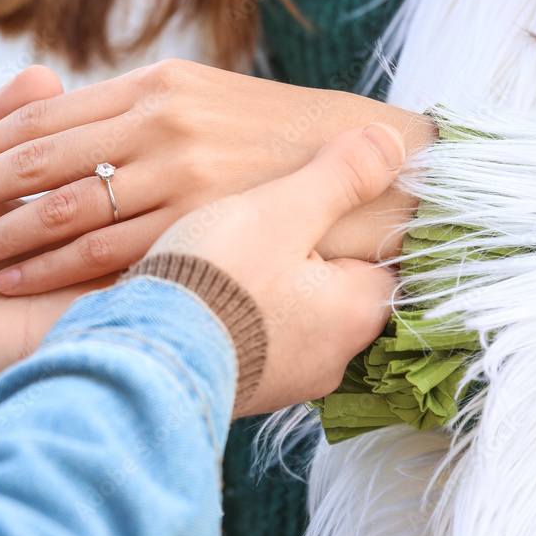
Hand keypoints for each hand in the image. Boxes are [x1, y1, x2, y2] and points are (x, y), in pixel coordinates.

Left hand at [0, 59, 435, 294]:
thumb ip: (125, 123)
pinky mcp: (200, 222)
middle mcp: (154, 124)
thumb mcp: (197, 106)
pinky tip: (6, 283)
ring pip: (59, 208)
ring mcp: (177, 174)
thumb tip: (53, 137)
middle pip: (31, 161)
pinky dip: (50, 268)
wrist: (365, 164)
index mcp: (146, 90)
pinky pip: (109, 251)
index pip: (37, 123)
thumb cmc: (268, 141)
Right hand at [150, 123, 403, 417]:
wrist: (143, 360)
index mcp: (357, 313)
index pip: (379, 258)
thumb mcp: (281, 212)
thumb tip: (392, 144)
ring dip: (264, 293)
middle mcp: (331, 359)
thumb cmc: (216, 282)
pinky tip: (203, 299)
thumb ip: (338, 177)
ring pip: (289, 320)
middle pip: (332, 290)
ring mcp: (284, 382)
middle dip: (300, 258)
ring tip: (223, 262)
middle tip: (258, 229)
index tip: (307, 207)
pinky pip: (250, 344)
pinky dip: (235, 321)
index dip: (345, 223)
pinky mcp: (241, 392)